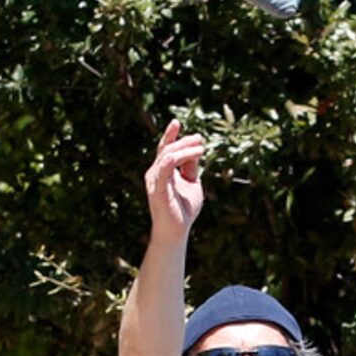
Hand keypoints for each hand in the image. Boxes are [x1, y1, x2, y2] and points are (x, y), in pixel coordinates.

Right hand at [145, 119, 204, 238]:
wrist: (176, 232)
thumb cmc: (183, 210)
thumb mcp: (192, 183)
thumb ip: (191, 167)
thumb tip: (195, 150)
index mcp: (162, 172)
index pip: (164, 149)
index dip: (170, 135)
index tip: (179, 123)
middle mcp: (155, 174)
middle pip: (167, 148)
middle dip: (184, 141)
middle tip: (200, 139)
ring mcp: (155, 180)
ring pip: (168, 154)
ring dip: (185, 148)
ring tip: (201, 147)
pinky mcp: (158, 187)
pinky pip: (167, 165)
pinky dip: (181, 156)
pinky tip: (194, 154)